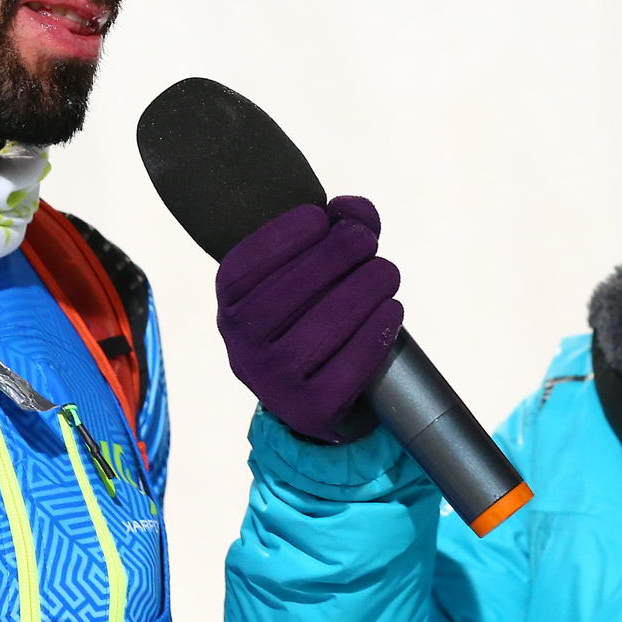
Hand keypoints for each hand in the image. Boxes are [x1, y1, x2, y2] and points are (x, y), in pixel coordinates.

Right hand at [215, 195, 402, 443]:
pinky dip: (375, 333)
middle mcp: (242, 346)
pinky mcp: (311, 409)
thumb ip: (336, 227)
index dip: (280, 236)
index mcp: (229, 306)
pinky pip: (348, 368)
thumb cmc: (310, 310)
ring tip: (386, 273)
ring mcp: (273, 382)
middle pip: (287, 294)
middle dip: (334, 256)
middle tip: (366, 241)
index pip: (243, 268)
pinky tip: (391, 309)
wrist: (312, 389)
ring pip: (321, 329)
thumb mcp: (310, 267)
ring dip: (362, 290)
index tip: (319, 216)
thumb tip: (354, 211)